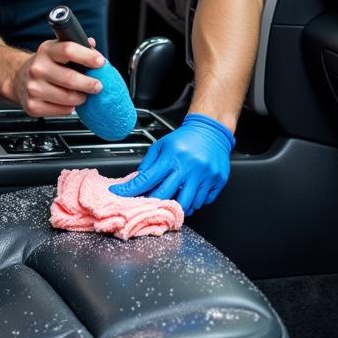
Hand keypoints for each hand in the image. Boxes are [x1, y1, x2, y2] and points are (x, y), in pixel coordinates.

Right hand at [13, 37, 104, 115]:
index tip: (100, 62)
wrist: (18, 78)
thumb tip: (92, 45)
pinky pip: (62, 110)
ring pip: (68, 98)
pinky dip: (70, 107)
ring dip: (81, 97)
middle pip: (70, 79)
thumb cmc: (44, 64)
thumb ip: (76, 46)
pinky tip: (69, 102)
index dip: (87, 56)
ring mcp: (33, 88)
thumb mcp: (56, 49)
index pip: (68, 50)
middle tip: (98, 86)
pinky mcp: (33, 106)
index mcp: (46, 51)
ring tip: (83, 94)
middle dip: (89, 84)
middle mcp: (37, 68)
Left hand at [108, 113, 234, 214]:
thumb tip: (136, 182)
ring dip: (179, 207)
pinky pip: (204, 202)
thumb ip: (149, 164)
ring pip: (188, 204)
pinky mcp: (218, 181)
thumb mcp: (162, 145)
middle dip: (155, 204)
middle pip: (166, 196)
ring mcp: (205, 175)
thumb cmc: (185, 138)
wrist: (211, 130)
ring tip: (176, 199)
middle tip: (151, 206)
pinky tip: (191, 193)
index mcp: (172, 157)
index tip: (119, 194)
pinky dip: (196, 202)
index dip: (131, 190)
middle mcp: (189, 167)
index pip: (147, 179)